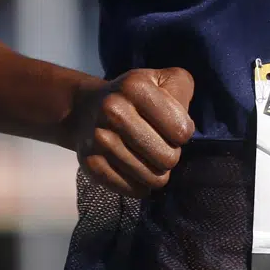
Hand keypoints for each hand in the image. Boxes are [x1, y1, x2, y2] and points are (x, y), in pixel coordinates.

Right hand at [70, 67, 194, 197]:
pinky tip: (135, 168)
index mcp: (136, 87)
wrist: (85, 108)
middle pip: (168, 158)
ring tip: (147, 155)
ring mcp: (100, 139)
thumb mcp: (165, 79)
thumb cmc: (135, 96)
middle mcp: (114, 111)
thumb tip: (184, 126)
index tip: (172, 127)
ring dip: (156, 170)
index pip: (182, 131)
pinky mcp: (90, 163)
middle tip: (160, 144)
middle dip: (170, 154)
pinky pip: (132, 189)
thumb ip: (182, 91)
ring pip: (153, 178)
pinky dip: (139, 184)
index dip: (184, 132)